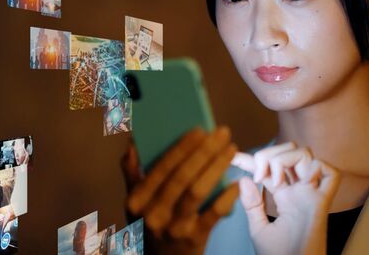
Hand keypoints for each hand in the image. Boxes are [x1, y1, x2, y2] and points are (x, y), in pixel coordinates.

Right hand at [121, 127, 238, 254]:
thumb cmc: (149, 223)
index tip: (200, 129)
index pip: (161, 167)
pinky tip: (237, 182)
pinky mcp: (194, 239)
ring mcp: (174, 227)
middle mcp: (153, 213)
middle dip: (205, 151)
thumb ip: (131, 171)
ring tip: (230, 149)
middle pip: (182, 177)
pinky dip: (227, 197)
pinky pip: (213, 214)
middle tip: (222, 133)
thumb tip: (133, 142)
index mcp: (137, 199)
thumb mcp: (134, 201)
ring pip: (197, 192)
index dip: (181, 147)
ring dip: (217, 167)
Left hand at [232, 143, 340, 254]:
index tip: (234, 158)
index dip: (251, 159)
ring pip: (306, 155)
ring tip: (275, 183)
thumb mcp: (258, 229)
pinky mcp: (322, 203)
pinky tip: (300, 180)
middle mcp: (299, 191)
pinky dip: (316, 167)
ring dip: (285, 160)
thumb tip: (243, 179)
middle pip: (290, 151)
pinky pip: (331, 173)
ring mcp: (311, 195)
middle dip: (271, 154)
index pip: (268, 167)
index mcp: (284, 196)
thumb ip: (251, 204)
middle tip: (258, 174)